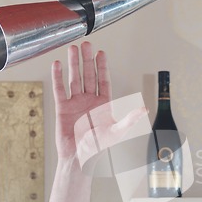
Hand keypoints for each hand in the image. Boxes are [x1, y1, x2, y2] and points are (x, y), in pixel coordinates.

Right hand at [52, 41, 145, 162]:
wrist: (78, 157)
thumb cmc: (98, 147)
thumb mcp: (117, 132)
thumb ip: (130, 119)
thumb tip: (145, 110)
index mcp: (103, 104)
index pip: (103, 80)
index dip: (102, 67)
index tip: (101, 53)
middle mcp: (89, 100)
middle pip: (88, 75)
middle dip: (87, 60)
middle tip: (86, 44)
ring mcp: (75, 103)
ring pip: (74, 78)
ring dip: (73, 64)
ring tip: (72, 48)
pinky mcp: (62, 108)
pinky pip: (59, 89)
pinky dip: (58, 76)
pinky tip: (57, 64)